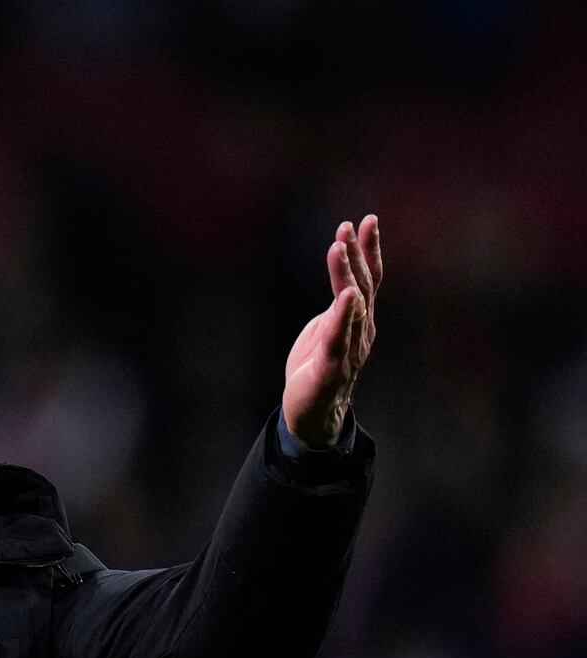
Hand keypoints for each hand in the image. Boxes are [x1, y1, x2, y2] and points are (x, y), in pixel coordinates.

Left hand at [282, 215, 382, 447]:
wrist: (313, 414)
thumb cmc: (319, 369)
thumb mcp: (327, 330)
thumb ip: (337, 309)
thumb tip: (344, 284)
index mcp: (359, 320)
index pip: (368, 279)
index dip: (368, 250)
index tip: (366, 220)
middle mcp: (362, 330)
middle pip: (364, 285)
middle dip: (357, 254)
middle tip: (348, 226)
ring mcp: (350, 348)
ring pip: (352, 306)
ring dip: (346, 275)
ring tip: (339, 247)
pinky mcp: (333, 366)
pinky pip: (340, 337)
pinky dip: (344, 315)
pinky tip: (347, 295)